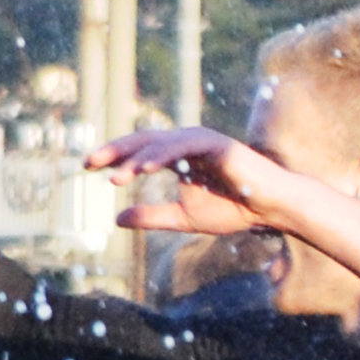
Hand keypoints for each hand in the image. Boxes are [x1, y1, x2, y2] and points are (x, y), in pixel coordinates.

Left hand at [94, 123, 299, 240]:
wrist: (271, 209)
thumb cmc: (234, 210)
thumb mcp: (184, 217)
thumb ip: (152, 216)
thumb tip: (116, 220)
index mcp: (178, 156)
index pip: (139, 151)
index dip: (114, 156)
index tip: (88, 167)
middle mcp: (186, 142)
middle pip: (142, 140)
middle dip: (115, 151)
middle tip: (90, 163)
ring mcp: (201, 139)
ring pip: (160, 144)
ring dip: (136, 159)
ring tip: (116, 177)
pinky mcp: (216, 143)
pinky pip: (183, 146)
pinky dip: (162, 155)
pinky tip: (144, 169)